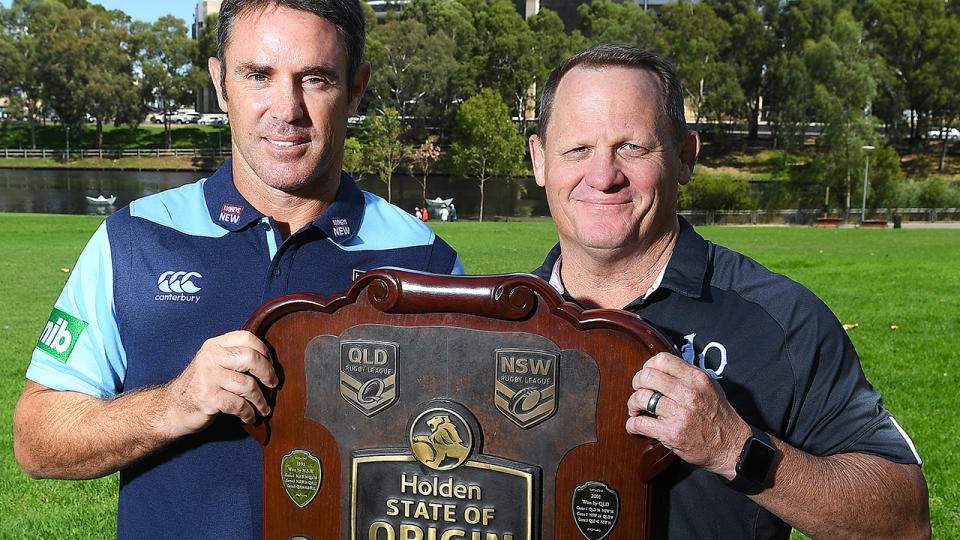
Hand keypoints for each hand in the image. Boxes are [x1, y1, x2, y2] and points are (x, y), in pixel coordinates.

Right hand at [161, 330, 277, 437]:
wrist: (172, 409)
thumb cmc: (200, 387)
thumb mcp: (213, 364)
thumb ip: (234, 358)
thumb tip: (269, 363)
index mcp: (214, 346)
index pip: (246, 338)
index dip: (264, 350)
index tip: (271, 364)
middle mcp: (210, 358)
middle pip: (251, 358)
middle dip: (268, 373)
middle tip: (273, 384)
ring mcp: (208, 377)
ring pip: (248, 385)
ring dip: (261, 400)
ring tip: (264, 408)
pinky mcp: (208, 398)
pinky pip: (239, 404)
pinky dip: (249, 413)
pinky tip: (250, 417)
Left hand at [626, 352, 750, 478]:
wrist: (731, 446)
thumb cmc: (718, 416)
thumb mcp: (710, 387)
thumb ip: (687, 375)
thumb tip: (661, 368)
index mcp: (696, 378)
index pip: (662, 359)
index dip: (648, 366)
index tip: (647, 377)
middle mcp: (688, 393)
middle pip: (646, 376)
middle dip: (636, 384)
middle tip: (639, 393)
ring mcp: (680, 413)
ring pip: (640, 398)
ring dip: (632, 405)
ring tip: (636, 411)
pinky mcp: (672, 433)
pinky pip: (640, 424)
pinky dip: (631, 425)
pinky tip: (634, 426)